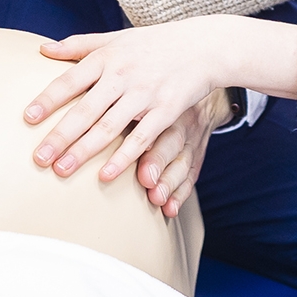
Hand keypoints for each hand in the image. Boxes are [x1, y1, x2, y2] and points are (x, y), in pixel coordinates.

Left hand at [25, 17, 231, 186]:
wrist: (203, 46)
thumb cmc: (154, 44)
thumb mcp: (116, 38)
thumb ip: (79, 45)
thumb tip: (42, 50)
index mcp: (107, 57)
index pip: (70, 80)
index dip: (48, 100)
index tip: (28, 119)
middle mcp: (123, 75)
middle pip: (85, 109)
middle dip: (60, 135)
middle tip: (38, 158)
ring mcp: (145, 94)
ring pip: (109, 127)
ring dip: (84, 151)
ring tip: (61, 171)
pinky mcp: (166, 110)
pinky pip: (141, 138)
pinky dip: (122, 158)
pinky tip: (105, 175)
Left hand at [135, 90, 231, 216]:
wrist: (200, 93)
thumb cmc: (161, 90)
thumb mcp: (150, 87)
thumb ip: (129, 100)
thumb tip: (96, 106)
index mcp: (168, 104)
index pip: (159, 122)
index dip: (151, 143)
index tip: (138, 161)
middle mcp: (183, 123)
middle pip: (173, 144)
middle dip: (160, 164)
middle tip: (148, 182)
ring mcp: (193, 142)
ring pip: (184, 164)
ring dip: (171, 184)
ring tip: (158, 200)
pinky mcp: (197, 156)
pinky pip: (191, 175)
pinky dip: (181, 193)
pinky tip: (171, 209)